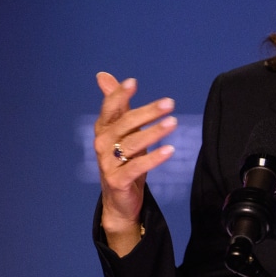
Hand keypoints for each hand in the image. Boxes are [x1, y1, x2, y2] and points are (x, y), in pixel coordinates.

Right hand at [94, 72, 177, 256]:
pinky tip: (170, 150)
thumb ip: (117, 105)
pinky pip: (137, 167)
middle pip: (125, 124)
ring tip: (173, 123)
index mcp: (103, 129)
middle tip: (169, 103)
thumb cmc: (123, 160)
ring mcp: (107, 163)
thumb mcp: (122, 131)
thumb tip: (103, 76)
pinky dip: (154, 158)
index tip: (133, 82)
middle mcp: (102, 144)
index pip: (110, 108)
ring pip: (133, 144)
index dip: (119, 95)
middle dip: (148, 112)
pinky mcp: (117, 180)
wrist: (119, 200)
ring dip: (154, 132)